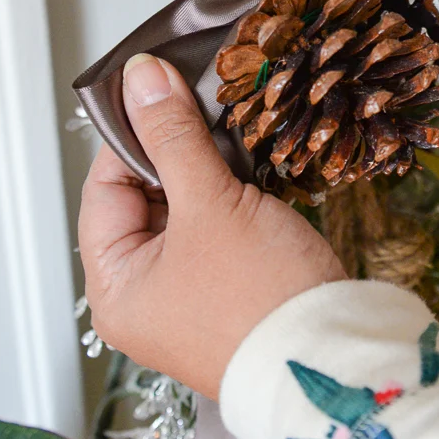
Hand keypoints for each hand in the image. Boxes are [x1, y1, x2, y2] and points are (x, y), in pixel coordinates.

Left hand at [78, 54, 343, 396]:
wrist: (334, 360)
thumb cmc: (261, 297)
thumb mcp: (210, 203)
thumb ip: (173, 136)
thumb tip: (141, 78)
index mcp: (114, 288)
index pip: (105, 189)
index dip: (134, 137)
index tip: (165, 93)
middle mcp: (142, 301)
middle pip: (144, 201)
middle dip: (177, 154)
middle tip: (207, 111)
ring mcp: (187, 301)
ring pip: (185, 215)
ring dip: (208, 175)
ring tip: (234, 142)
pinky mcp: (229, 297)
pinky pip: (217, 234)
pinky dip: (230, 203)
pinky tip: (253, 177)